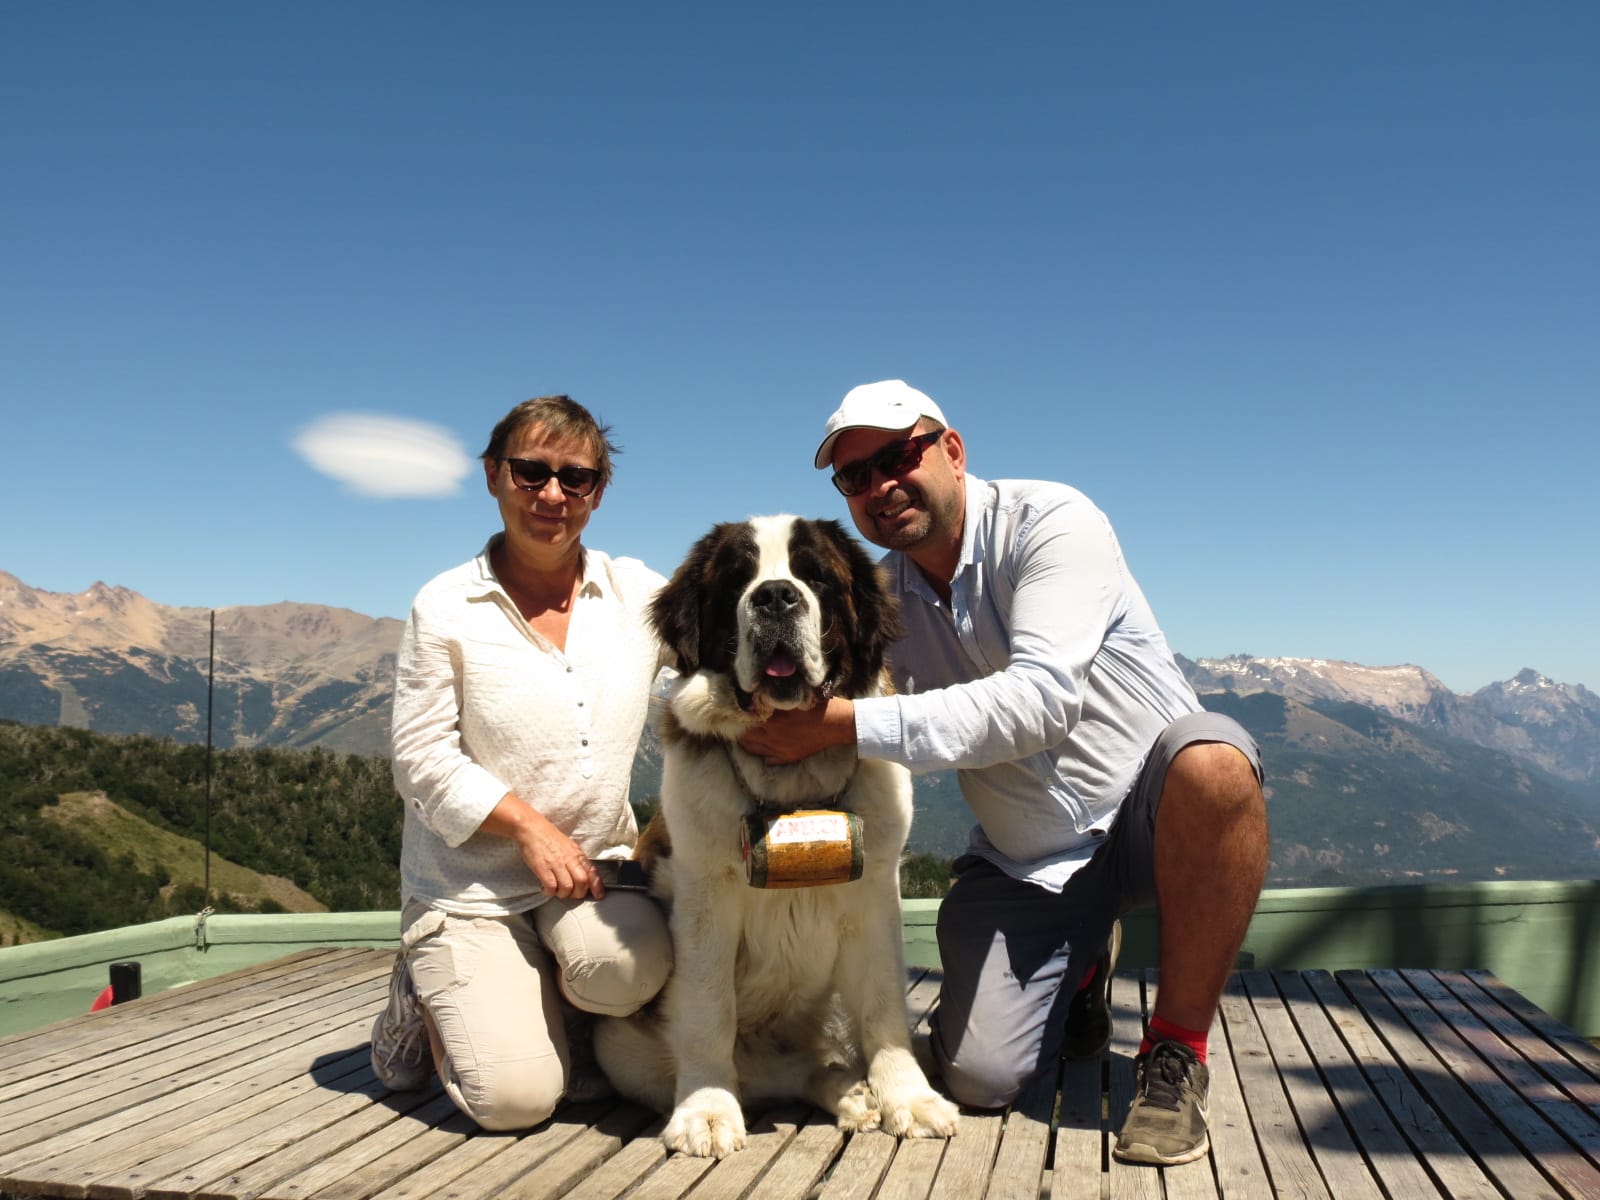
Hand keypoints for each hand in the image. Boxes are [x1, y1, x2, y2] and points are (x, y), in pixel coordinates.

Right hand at [481, 793, 604, 899]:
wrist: (531, 828)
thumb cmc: (548, 837)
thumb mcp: (568, 846)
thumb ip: (576, 860)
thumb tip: (584, 875)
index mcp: (577, 853)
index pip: (592, 872)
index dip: (597, 886)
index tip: (598, 895)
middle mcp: (569, 859)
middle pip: (582, 882)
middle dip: (578, 894)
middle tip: (571, 894)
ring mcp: (556, 864)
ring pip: (567, 887)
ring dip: (563, 894)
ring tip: (557, 891)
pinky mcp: (542, 868)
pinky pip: (551, 887)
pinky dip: (550, 892)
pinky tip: (546, 889)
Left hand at [737, 696, 856, 764]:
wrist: (838, 724)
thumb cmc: (818, 706)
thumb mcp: (795, 698)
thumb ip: (775, 699)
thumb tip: (756, 697)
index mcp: (774, 721)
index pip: (746, 720)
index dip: (739, 715)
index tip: (735, 710)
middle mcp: (773, 738)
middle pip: (746, 737)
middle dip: (740, 729)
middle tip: (738, 722)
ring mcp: (780, 750)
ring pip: (753, 749)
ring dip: (748, 742)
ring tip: (745, 734)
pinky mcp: (788, 757)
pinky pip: (768, 759)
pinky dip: (763, 753)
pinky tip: (763, 746)